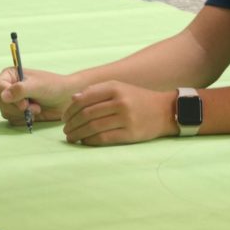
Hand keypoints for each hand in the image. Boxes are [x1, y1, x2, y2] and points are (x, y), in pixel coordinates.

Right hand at [0, 67, 74, 125]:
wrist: (66, 98)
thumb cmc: (54, 86)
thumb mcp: (37, 86)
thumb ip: (20, 90)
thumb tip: (3, 96)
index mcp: (11, 76)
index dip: (6, 95)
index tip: (22, 101)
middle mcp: (9, 88)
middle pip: (0, 102)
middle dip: (17, 106)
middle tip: (30, 106)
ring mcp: (13, 101)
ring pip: (6, 112)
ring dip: (22, 113)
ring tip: (37, 108)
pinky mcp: (18, 113)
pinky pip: (13, 120)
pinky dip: (24, 119)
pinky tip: (35, 114)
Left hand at [61, 81, 177, 145]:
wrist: (165, 111)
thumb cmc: (138, 99)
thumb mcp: (120, 88)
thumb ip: (97, 91)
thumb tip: (73, 99)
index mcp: (115, 88)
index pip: (83, 99)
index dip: (69, 110)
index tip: (64, 118)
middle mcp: (121, 102)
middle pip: (86, 115)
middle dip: (71, 124)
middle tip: (66, 130)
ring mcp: (126, 118)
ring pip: (92, 127)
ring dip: (77, 134)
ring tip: (71, 137)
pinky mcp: (130, 134)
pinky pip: (103, 138)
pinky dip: (89, 141)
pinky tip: (85, 141)